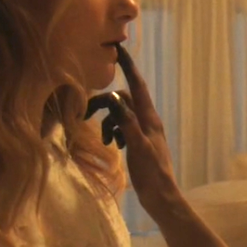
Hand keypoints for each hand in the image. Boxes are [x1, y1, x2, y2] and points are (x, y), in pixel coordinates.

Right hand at [85, 43, 176, 195]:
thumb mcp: (137, 147)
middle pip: (124, 100)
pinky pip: (123, 128)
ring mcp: (144, 132)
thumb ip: (127, 122)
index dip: (128, 66)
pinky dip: (114, 132)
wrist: (161, 197)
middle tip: (85, 114)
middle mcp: (148, 120)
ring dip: (109, 123)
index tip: (118, 48)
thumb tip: (115, 99)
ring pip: (121, 114)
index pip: (137, 85)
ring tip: (107, 142)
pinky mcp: (139, 143)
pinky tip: (113, 147)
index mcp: (149, 118)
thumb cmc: (151, 174)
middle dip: (106, 104)